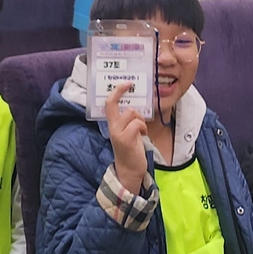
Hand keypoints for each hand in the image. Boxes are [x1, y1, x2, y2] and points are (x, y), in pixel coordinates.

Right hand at [105, 81, 149, 195]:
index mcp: (112, 125)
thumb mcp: (127, 132)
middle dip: (129, 101)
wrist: (129, 170)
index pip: (109, 104)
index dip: (116, 91)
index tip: (126, 83)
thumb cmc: (131, 150)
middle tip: (134, 95)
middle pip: (117, 105)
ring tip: (141, 129)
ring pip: (131, 113)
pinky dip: (143, 128)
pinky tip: (144, 135)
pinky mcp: (125, 139)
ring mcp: (118, 133)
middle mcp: (112, 127)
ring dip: (140, 119)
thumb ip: (128, 121)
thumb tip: (137, 107)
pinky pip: (137, 124)